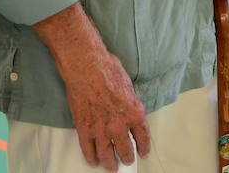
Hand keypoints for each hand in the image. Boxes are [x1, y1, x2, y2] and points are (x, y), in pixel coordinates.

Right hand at [62, 49, 150, 169]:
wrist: (86, 66)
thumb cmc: (107, 69)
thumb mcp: (129, 86)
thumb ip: (130, 103)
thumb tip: (129, 110)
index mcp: (134, 113)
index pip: (143, 137)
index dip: (144, 147)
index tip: (143, 152)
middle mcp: (119, 125)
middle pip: (125, 150)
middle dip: (127, 157)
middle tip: (127, 160)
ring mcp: (100, 129)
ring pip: (107, 155)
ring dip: (110, 163)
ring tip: (112, 166)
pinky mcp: (84, 129)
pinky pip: (88, 149)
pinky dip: (91, 157)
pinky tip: (94, 161)